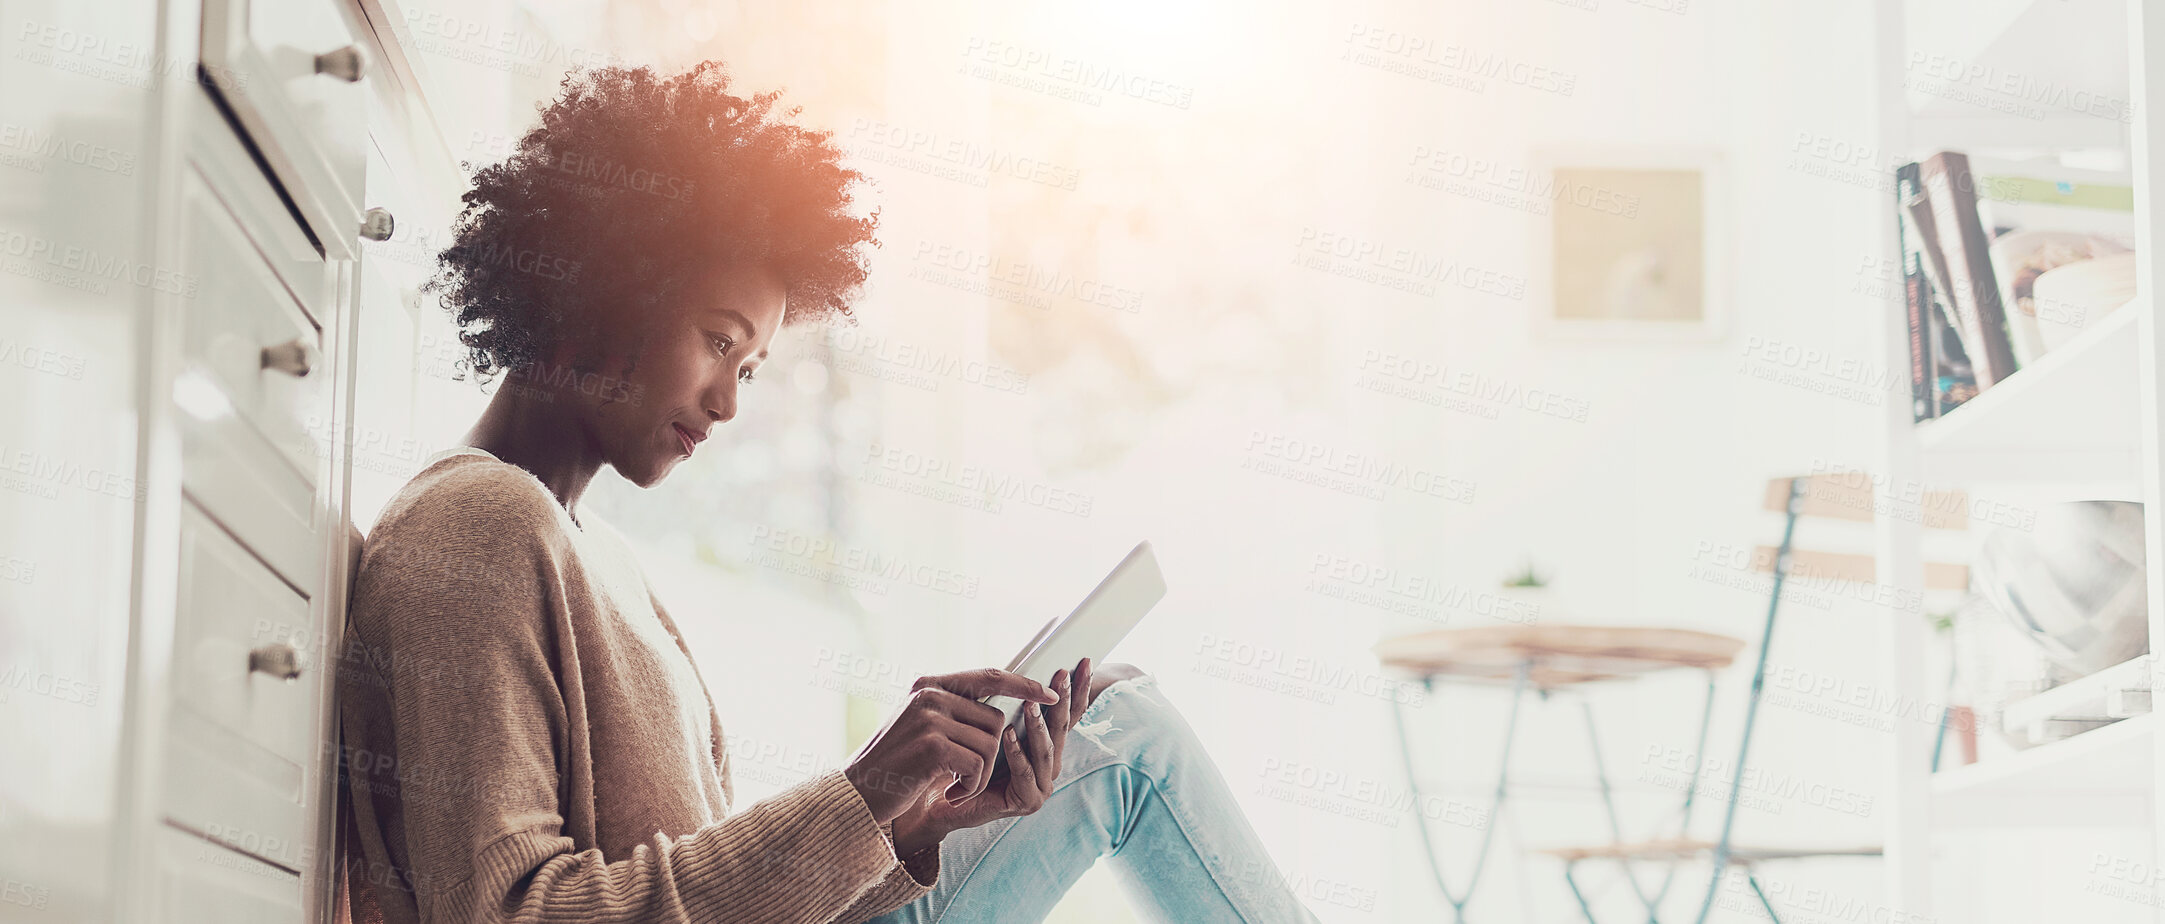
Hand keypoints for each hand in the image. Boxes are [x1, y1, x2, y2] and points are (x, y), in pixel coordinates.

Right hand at [844, 668, 1058, 826]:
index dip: (1022, 684)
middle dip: (992, 754)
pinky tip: (951, 792)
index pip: (988, 676)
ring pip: (991, 744)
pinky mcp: (932, 745)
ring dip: (981, 774)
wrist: (857, 795)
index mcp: (928, 685)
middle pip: (996, 719)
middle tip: (967, 776)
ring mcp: (930, 718)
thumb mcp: (921, 727)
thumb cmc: (895, 766)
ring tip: (955, 785)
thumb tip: (1003, 709)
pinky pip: (979, 764)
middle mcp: (929, 695)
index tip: (1049, 694)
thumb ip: (953, 712)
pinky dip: (972, 786)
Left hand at [890, 658, 1111, 854]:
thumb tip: (1025, 667)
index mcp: (1045, 743)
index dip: (1078, 689)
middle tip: (1061, 674)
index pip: (1069, 713)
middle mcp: (1049, 764)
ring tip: (1031, 703)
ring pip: (1046, 750)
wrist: (940, 797)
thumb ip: (1010, 704)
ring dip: (1039, 725)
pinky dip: (1017, 753)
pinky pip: (1025, 774)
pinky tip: (1007, 734)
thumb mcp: (991, 722)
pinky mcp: (1028, 801)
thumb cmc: (966, 757)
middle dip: (1063, 700)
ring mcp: (1042, 784)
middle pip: (1062, 728)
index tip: (1084, 662)